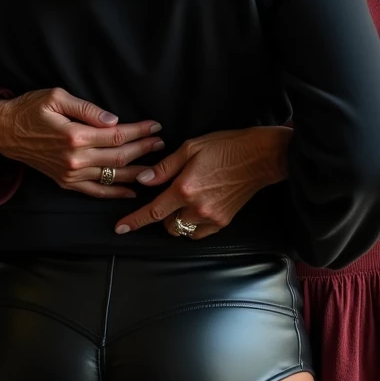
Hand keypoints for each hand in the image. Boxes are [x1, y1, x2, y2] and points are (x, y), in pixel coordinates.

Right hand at [0, 88, 164, 198]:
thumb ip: (87, 109)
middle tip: (161, 143)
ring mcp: (70, 174)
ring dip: (137, 171)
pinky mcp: (66, 182)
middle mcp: (74, 159)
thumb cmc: (29, 108)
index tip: (155, 126)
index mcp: (74, 136)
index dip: (139, 131)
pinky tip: (132, 191)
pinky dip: (116, 193)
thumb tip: (114, 120)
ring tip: (156, 165)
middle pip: (119, 156)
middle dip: (144, 149)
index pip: (117, 135)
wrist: (4, 131)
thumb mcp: (56, 97)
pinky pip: (96, 191)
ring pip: (112, 176)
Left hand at [115, 126, 291, 238]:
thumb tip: (143, 179)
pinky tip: (196, 209)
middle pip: (166, 225)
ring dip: (177, 221)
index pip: (153, 211)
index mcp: (184, 188)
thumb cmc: (225, 146)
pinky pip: (199, 233)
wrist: (259, 157)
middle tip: (166, 198)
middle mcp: (196, 207)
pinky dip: (192, 226)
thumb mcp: (191, 148)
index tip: (120, 228)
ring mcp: (211, 217)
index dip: (134, 221)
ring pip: (182, 230)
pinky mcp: (224, 221)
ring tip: (182, 203)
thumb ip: (165, 167)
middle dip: (161, 216)